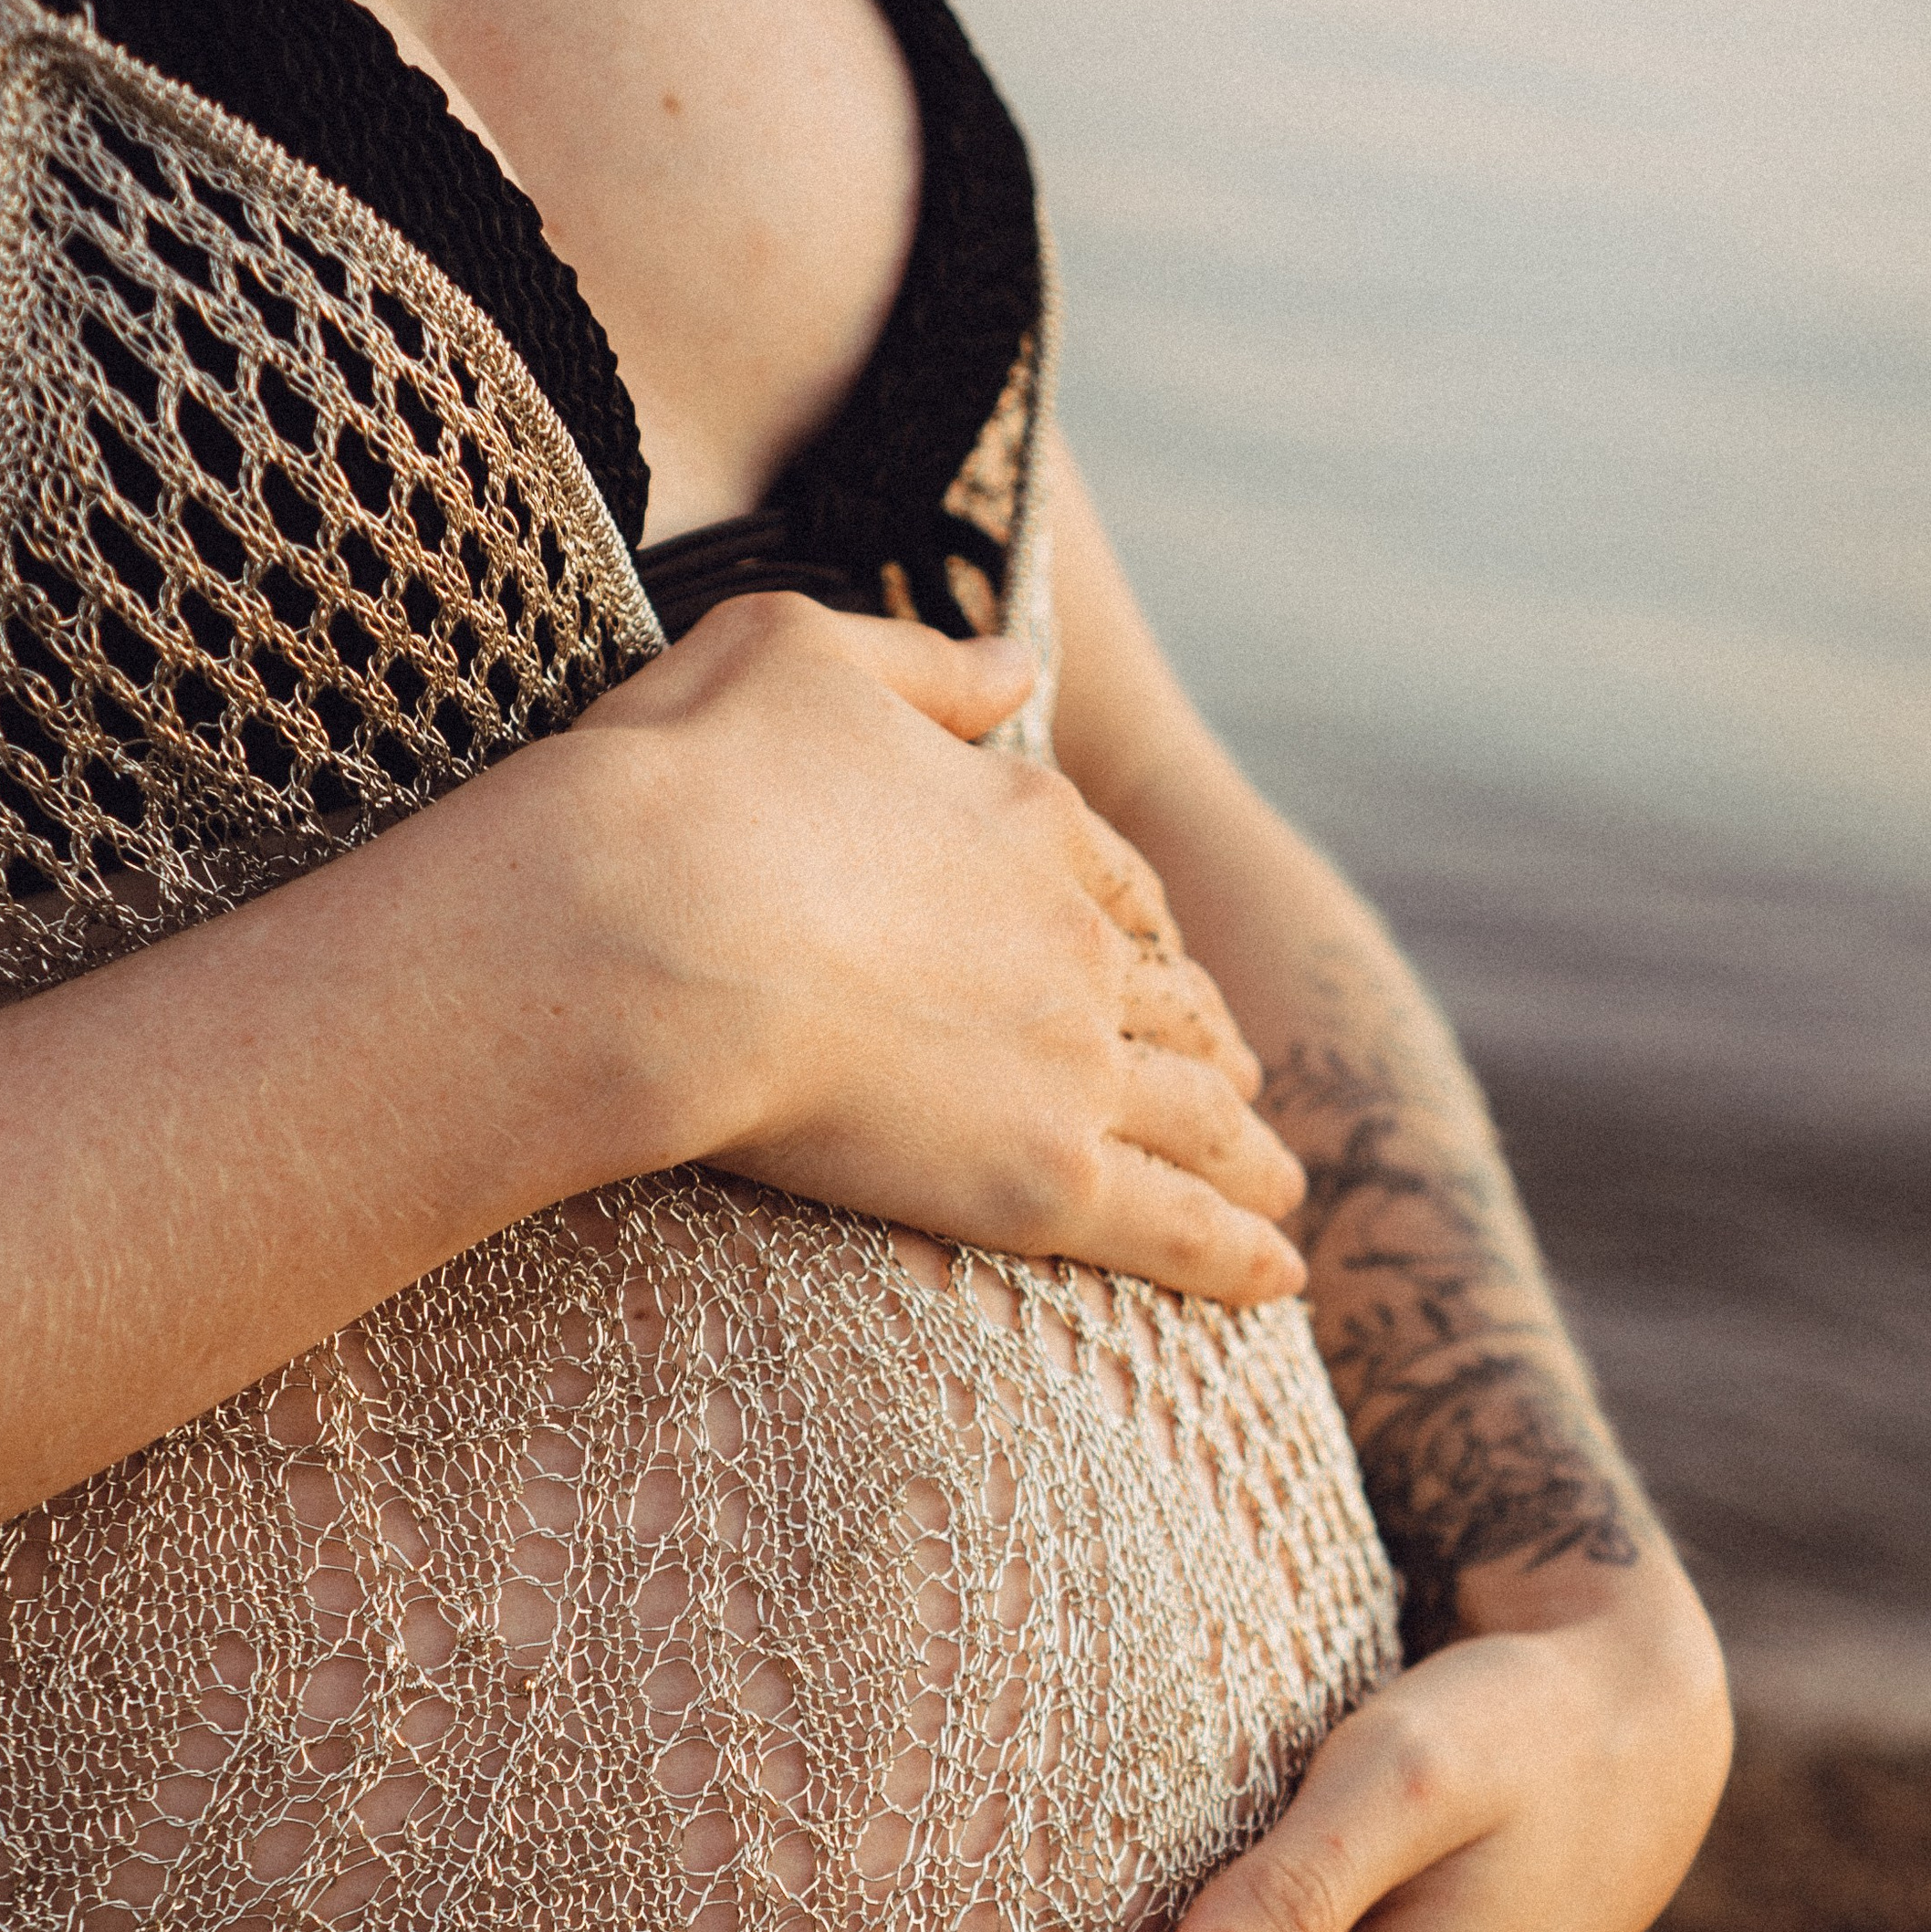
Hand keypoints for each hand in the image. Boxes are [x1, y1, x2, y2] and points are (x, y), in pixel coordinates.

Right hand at [529, 593, 1307, 1303]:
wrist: (648, 929)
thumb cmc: (684, 787)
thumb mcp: (795, 651)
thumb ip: (920, 664)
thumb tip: (1015, 661)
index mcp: (1028, 818)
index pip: (1115, 888)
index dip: (1141, 936)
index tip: (1159, 969)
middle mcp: (1076, 940)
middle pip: (1172, 1005)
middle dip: (1213, 1047)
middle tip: (1239, 1086)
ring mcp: (1074, 1062)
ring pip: (1195, 1116)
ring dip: (1247, 1154)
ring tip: (1278, 1190)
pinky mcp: (1047, 1177)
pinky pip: (1174, 1225)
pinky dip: (1239, 1253)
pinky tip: (1282, 1279)